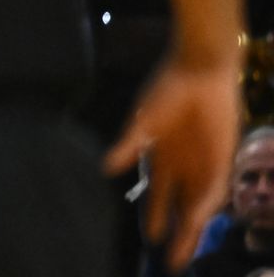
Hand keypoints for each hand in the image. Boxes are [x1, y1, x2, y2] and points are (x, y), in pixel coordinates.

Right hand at [105, 53, 241, 270]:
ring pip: (198, 203)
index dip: (153, 215)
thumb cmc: (166, 89)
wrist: (200, 69)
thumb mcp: (142, 118)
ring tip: (186, 250)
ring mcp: (203, 161)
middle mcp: (181, 165)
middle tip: (171, 260)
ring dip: (193, 226)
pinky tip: (203, 217)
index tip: (149, 237)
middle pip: (179, 207)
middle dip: (176, 233)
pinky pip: (216, 186)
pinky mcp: (222, 155)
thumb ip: (128, 145)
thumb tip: (105, 168)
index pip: (156, 195)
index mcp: (159, 157)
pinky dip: (209, 203)